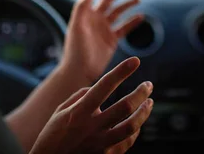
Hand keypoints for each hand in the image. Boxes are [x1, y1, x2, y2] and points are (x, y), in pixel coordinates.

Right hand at [30, 57, 153, 153]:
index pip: (104, 85)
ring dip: (144, 112)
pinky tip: (138, 123)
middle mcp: (91, 127)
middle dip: (141, 93)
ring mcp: (99, 144)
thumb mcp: (60, 112)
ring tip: (149, 103)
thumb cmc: (53, 136)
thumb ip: (80, 96)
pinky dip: (135, 131)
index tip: (135, 60)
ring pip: (131, 126)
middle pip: (125, 106)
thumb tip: (97, 87)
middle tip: (149, 85)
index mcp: (79, 111)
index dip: (121, 71)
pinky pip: (127, 142)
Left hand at [61, 0, 143, 82]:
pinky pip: (124, 28)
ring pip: (118, 12)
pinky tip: (140, 17)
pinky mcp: (111, 40)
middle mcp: (94, 18)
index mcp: (85, 13)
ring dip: (127, 5)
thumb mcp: (76, 27)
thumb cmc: (75, 49)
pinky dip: (132, 22)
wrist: (79, 71)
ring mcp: (103, 28)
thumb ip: (81, 8)